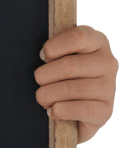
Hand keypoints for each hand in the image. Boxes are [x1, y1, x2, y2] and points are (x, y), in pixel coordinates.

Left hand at [34, 24, 116, 142]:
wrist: (77, 107)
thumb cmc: (63, 74)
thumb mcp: (61, 55)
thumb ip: (56, 50)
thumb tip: (46, 55)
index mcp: (97, 42)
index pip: (79, 37)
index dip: (55, 46)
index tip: (43, 55)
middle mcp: (108, 62)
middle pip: (70, 65)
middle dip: (45, 75)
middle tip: (38, 80)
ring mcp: (109, 87)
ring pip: (71, 89)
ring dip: (48, 94)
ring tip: (42, 97)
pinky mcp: (106, 110)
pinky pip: (79, 110)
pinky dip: (59, 110)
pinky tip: (52, 110)